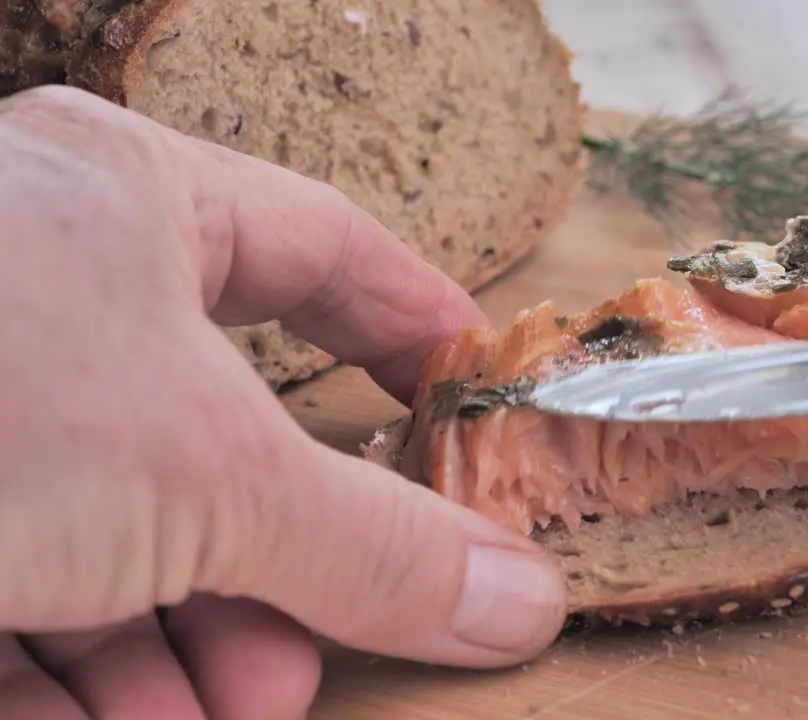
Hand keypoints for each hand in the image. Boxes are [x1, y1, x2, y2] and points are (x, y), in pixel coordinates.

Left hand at [0, 86, 565, 718]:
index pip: (323, 249)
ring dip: (175, 649)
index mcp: (130, 204)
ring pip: (116, 531)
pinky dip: (70, 678)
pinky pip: (13, 592)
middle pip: (217, 434)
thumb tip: (521, 600)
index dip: (413, 326)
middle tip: (313, 653)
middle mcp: (42, 291)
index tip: (472, 407)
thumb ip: (376, 547)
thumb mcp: (207, 475)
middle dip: (272, 567)